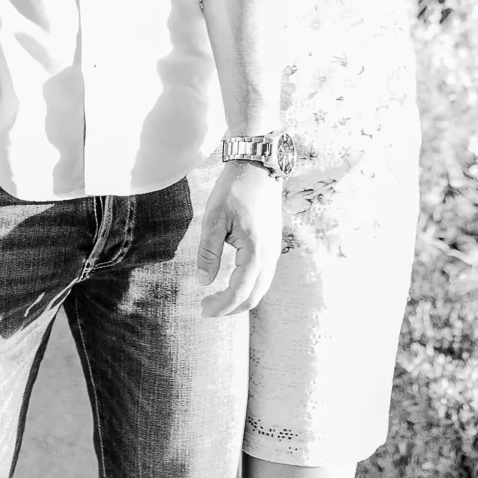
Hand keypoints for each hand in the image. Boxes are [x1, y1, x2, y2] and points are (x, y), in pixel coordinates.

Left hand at [197, 160, 282, 316]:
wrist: (257, 166)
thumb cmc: (234, 189)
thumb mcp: (213, 218)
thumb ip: (208, 252)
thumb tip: (204, 282)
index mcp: (255, 251)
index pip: (239, 292)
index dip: (221, 307)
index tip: (203, 310)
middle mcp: (270, 255)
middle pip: (254, 296)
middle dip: (230, 308)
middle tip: (207, 307)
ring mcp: (274, 249)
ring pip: (261, 288)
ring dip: (240, 298)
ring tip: (216, 297)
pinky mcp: (273, 243)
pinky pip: (264, 275)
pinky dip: (249, 286)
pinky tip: (232, 280)